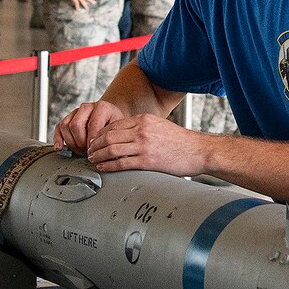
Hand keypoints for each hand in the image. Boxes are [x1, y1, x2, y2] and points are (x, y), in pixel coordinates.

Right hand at [54, 100, 130, 155]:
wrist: (110, 116)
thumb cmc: (115, 124)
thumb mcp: (119, 129)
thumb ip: (113, 138)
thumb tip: (107, 154)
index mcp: (102, 107)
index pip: (93, 124)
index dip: (92, 141)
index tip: (95, 152)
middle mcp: (87, 107)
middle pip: (76, 125)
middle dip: (80, 143)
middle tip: (87, 153)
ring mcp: (76, 111)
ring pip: (66, 126)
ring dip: (71, 142)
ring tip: (79, 151)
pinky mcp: (68, 117)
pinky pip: (59, 127)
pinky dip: (58, 138)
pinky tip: (60, 148)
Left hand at [86, 114, 209, 176]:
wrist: (199, 151)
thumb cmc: (181, 142)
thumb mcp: (160, 127)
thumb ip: (143, 129)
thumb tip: (126, 136)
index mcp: (144, 120)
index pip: (113, 125)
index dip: (99, 134)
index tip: (94, 141)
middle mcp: (142, 130)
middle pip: (108, 136)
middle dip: (95, 145)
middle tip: (88, 152)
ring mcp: (144, 145)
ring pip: (111, 149)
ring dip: (98, 156)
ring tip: (93, 161)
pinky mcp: (147, 160)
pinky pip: (121, 163)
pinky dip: (108, 166)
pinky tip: (103, 168)